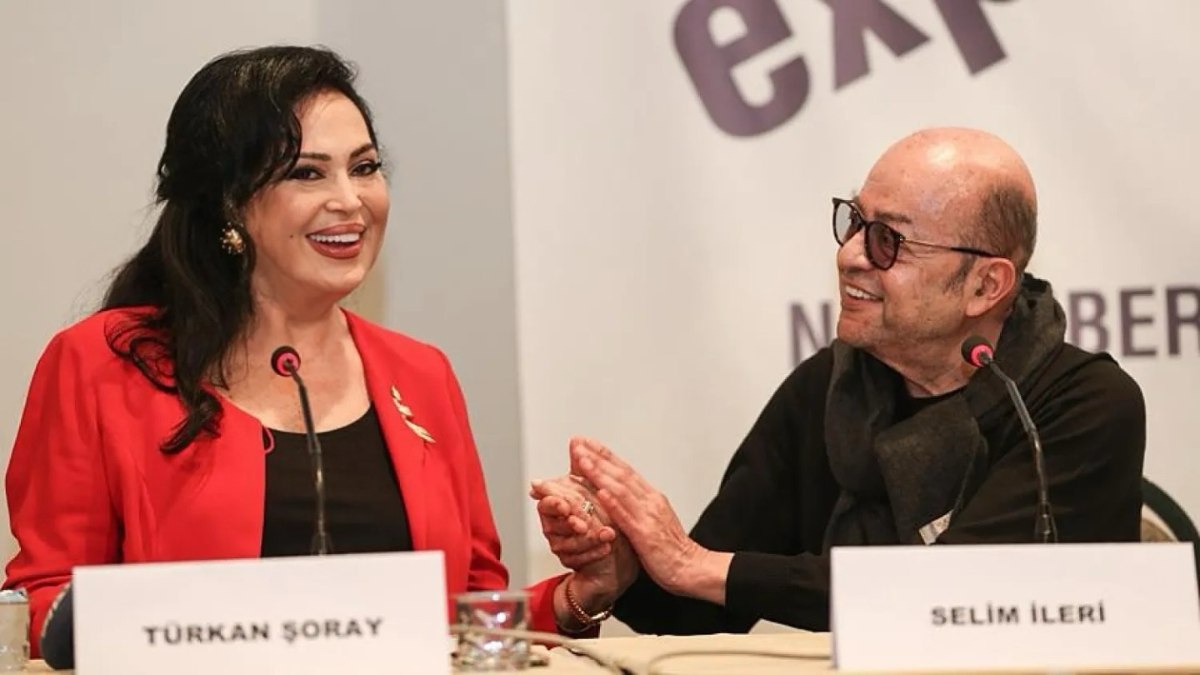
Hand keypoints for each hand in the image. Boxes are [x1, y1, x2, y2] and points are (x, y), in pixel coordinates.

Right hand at [529, 475, 615, 568]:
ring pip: (566, 544)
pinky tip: (606, 548)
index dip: (553, 503)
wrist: (615, 546)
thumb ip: (583, 466)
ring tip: (607, 533)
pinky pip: (577, 560)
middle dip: (570, 523)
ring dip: (588, 539)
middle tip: (583, 524)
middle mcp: (554, 525)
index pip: (546, 503)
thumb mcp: (595, 487)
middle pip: (553, 525)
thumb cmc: (603, 514)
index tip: (565, 505)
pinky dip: (594, 554)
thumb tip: (577, 441)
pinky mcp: (572, 562)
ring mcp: (561, 545)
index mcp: (557, 504)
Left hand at [569, 437, 731, 603]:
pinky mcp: (645, 535)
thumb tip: (618, 497)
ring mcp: (648, 516)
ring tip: (582, 460)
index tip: (588, 443)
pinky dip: (614, 503)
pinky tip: (600, 493)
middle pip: (621, 473)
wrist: (692, 568)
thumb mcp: (653, 521)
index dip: (605, 455)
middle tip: (578, 443)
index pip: (625, 470)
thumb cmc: (672, 550)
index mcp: (652, 497)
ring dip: (600, 473)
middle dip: (598, 457)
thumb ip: (637, 507)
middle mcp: (650, 501)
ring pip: (621, 489)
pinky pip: (627, 517)